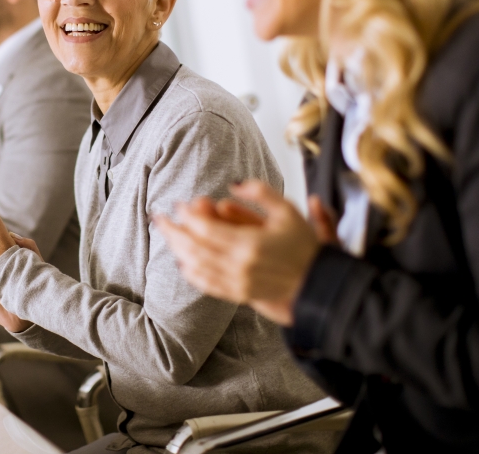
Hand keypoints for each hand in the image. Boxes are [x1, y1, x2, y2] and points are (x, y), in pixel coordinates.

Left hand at [154, 181, 321, 325]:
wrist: (320, 283)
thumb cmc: (305, 247)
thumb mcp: (287, 210)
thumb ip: (260, 193)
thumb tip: (234, 184)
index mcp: (249, 244)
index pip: (206, 228)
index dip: (188, 215)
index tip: (179, 205)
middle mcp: (239, 266)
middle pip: (194, 247)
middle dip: (173, 231)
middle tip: (159, 217)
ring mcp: (237, 283)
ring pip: (196, 266)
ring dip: (178, 249)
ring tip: (167, 235)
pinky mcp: (239, 294)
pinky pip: (207, 284)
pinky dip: (191, 272)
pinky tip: (183, 261)